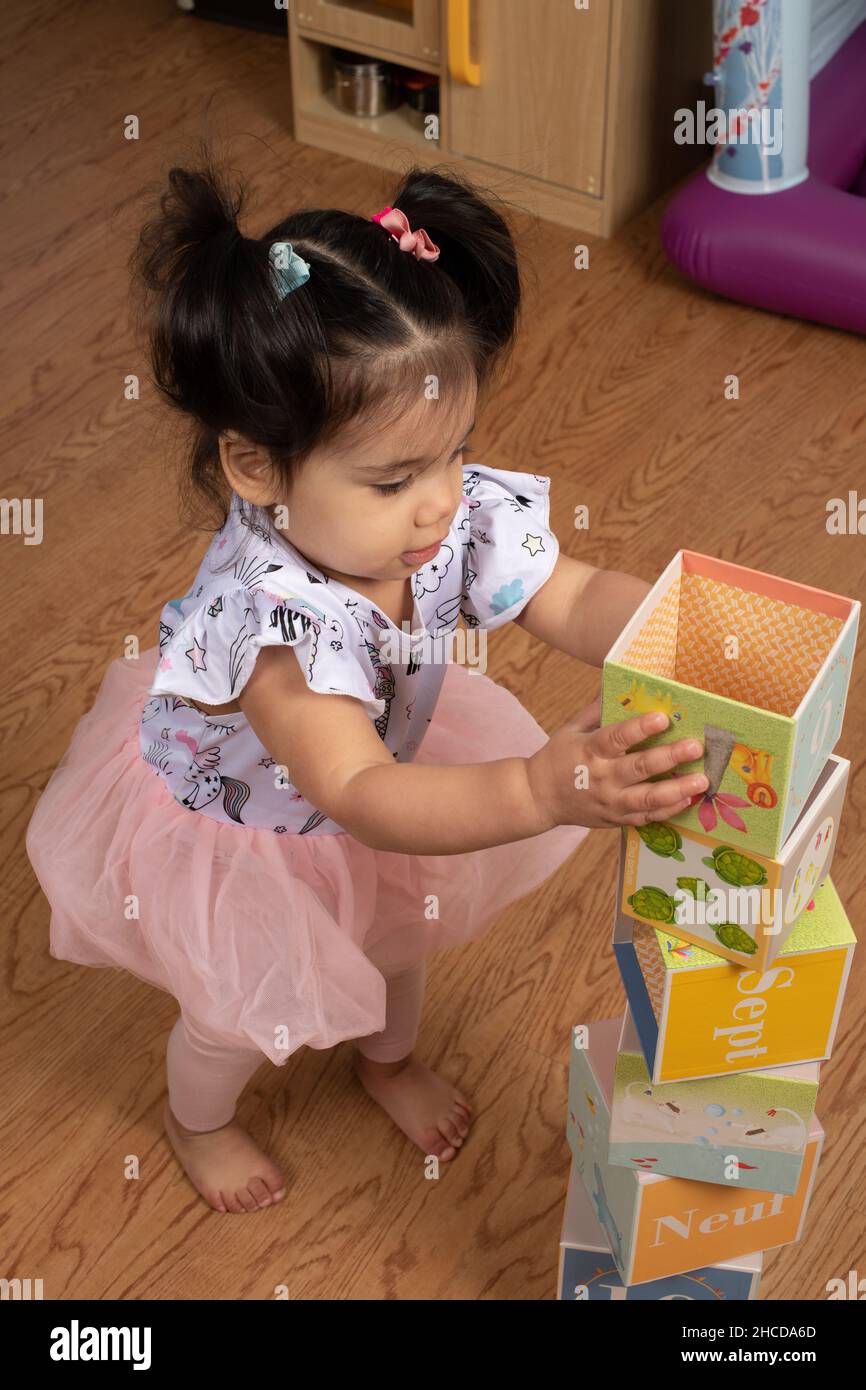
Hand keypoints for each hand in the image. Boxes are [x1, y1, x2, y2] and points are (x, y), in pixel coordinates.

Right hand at [526, 698, 706, 830]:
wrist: (539, 797)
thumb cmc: (558, 757)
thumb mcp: (572, 728)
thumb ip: (597, 709)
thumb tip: (619, 681)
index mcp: (589, 750)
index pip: (616, 738)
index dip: (640, 728)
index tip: (663, 718)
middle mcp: (601, 777)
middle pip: (639, 767)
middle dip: (669, 757)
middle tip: (696, 747)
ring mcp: (610, 801)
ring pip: (647, 798)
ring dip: (677, 790)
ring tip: (702, 780)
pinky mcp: (616, 819)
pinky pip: (646, 817)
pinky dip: (669, 810)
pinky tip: (689, 799)